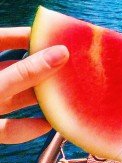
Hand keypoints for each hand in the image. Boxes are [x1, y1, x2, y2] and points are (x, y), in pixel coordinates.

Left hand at [0, 27, 68, 143]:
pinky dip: (30, 127)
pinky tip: (49, 124)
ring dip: (43, 98)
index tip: (58, 35)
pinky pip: (11, 127)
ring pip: (18, 98)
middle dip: (46, 69)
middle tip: (73, 66)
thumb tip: (61, 53)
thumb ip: (24, 73)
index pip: (5, 39)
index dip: (30, 35)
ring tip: (70, 95)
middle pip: (18, 69)